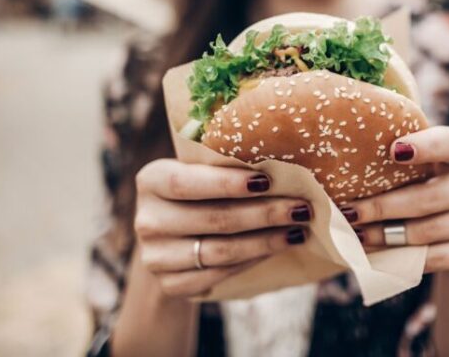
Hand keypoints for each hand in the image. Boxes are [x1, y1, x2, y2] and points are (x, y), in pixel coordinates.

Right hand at [134, 158, 310, 297]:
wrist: (171, 237)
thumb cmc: (198, 192)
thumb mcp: (199, 171)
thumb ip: (225, 166)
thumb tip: (281, 163)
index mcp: (151, 180)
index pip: (187, 182)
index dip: (227, 183)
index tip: (267, 180)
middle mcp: (147, 219)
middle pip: (213, 218)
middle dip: (263, 213)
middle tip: (301, 207)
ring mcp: (155, 256)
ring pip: (220, 250)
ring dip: (266, 240)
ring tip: (298, 229)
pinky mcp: (170, 284)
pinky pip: (220, 273)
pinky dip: (254, 259)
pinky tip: (277, 247)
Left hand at [339, 126, 448, 272]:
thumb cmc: (422, 178)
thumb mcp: (415, 161)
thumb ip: (395, 153)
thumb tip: (346, 153)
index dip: (425, 146)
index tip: (393, 151)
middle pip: (431, 196)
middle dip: (385, 207)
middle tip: (350, 212)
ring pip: (430, 230)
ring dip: (387, 235)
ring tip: (357, 234)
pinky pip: (437, 257)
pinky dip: (404, 256)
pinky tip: (377, 253)